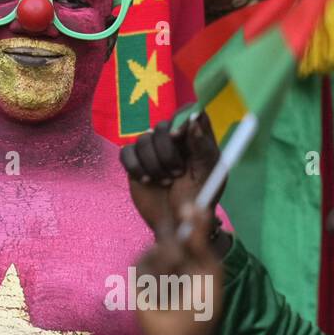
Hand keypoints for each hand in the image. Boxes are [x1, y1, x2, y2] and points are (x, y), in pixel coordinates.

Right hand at [121, 112, 219, 238]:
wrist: (178, 222)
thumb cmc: (198, 198)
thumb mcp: (207, 173)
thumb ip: (202, 146)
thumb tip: (193, 120)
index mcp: (195, 139)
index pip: (189, 112)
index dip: (181, 119)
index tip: (178, 136)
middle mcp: (173, 141)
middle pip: (162, 126)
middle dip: (167, 152)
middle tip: (177, 173)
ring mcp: (152, 150)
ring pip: (143, 139)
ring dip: (153, 163)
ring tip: (164, 181)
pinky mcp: (135, 162)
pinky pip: (126, 153)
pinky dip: (135, 166)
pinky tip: (145, 180)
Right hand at [135, 203, 223, 334]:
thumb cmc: (200, 313)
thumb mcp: (209, 276)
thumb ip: (203, 246)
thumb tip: (198, 213)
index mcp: (195, 255)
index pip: (191, 229)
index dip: (192, 216)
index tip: (191, 206)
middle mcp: (174, 256)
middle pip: (171, 234)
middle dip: (176, 242)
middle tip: (181, 254)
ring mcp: (156, 265)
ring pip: (158, 249)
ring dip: (167, 267)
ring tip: (173, 288)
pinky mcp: (140, 275)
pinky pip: (144, 264)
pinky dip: (154, 278)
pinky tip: (159, 293)